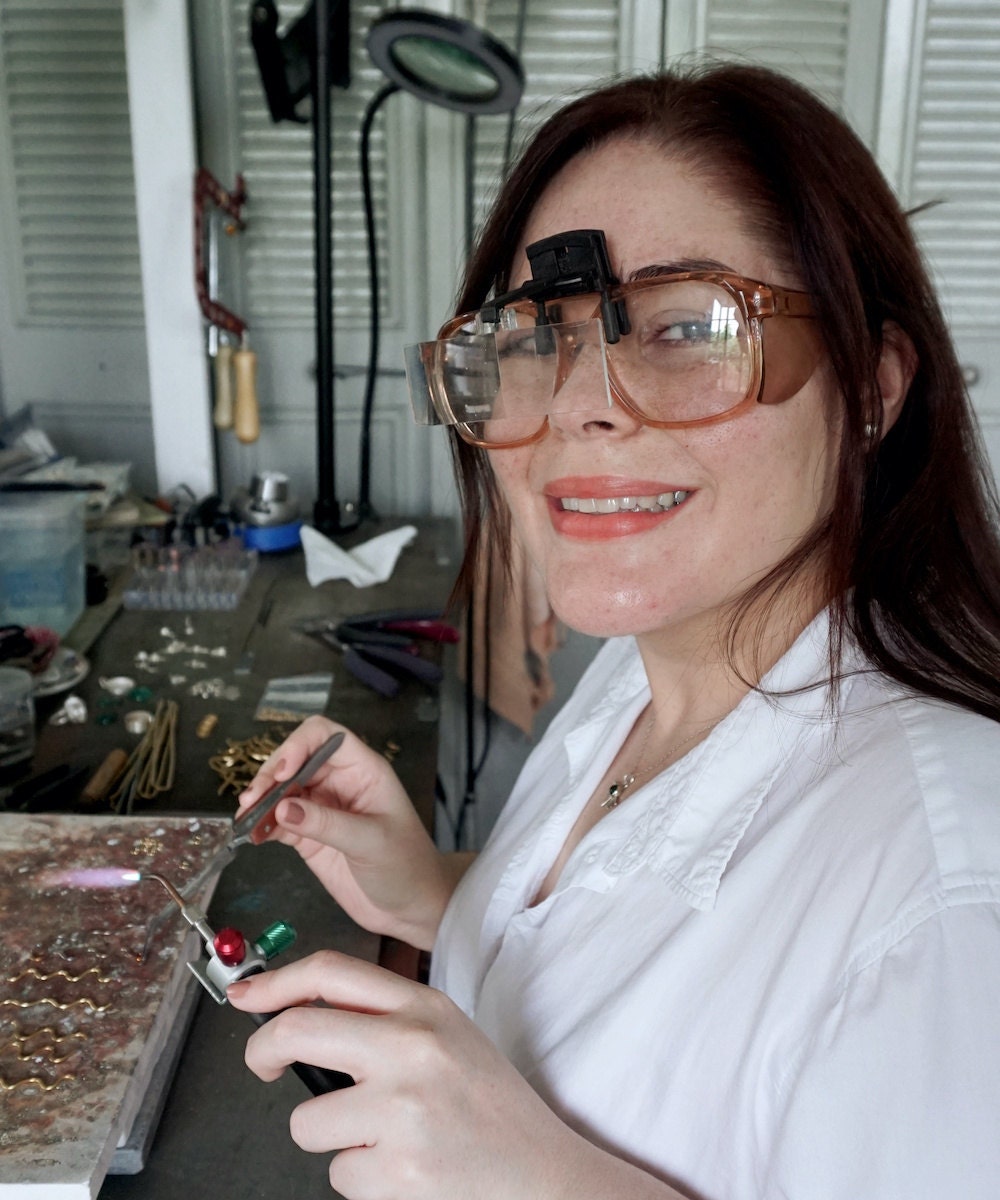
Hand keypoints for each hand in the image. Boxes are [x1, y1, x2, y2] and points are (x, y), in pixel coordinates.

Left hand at [226, 952, 595, 1199]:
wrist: (542, 1175)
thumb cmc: (491, 1108)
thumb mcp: (448, 1036)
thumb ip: (385, 1019)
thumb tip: (304, 1014)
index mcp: (425, 1008)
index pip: (332, 973)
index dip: (277, 982)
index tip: (250, 997)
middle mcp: (412, 1048)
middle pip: (297, 1031)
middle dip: (262, 1052)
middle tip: (264, 1067)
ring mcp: (403, 1109)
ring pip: (308, 1122)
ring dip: (333, 1139)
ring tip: (386, 1140)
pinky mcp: (397, 1170)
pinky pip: (339, 1176)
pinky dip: (362, 1180)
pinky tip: (405, 1170)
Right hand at [236, 716, 466, 948]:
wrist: (411, 907)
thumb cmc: (406, 866)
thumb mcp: (371, 841)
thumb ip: (326, 824)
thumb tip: (282, 808)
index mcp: (363, 770)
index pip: (325, 736)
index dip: (299, 745)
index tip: (282, 772)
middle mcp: (339, 782)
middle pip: (295, 760)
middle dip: (271, 775)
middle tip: (252, 800)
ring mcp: (322, 808)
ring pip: (281, 790)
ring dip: (260, 799)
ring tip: (245, 817)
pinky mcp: (308, 835)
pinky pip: (278, 821)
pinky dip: (261, 824)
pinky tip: (252, 834)